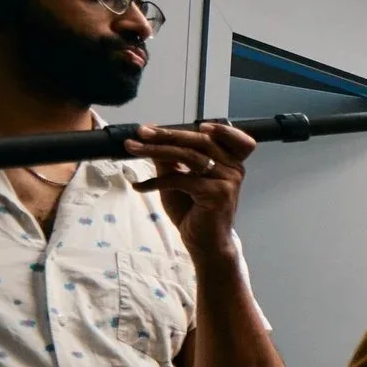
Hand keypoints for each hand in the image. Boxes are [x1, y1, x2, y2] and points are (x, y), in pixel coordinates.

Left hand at [126, 122, 256, 255]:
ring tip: (133, 149)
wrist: (206, 244)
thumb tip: (152, 136)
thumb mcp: (179, 181)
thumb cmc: (195, 212)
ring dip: (155, 151)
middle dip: (167, 134)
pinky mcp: (216, 193)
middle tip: (142, 132)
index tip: (194, 122)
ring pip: (188, 156)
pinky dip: (155, 181)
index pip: (226, 136)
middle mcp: (234, 168)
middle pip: (200, 141)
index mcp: (231, 161)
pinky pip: (180, 179)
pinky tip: (139, 186)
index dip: (214, 127)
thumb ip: (170, 160)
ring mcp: (227, 180)